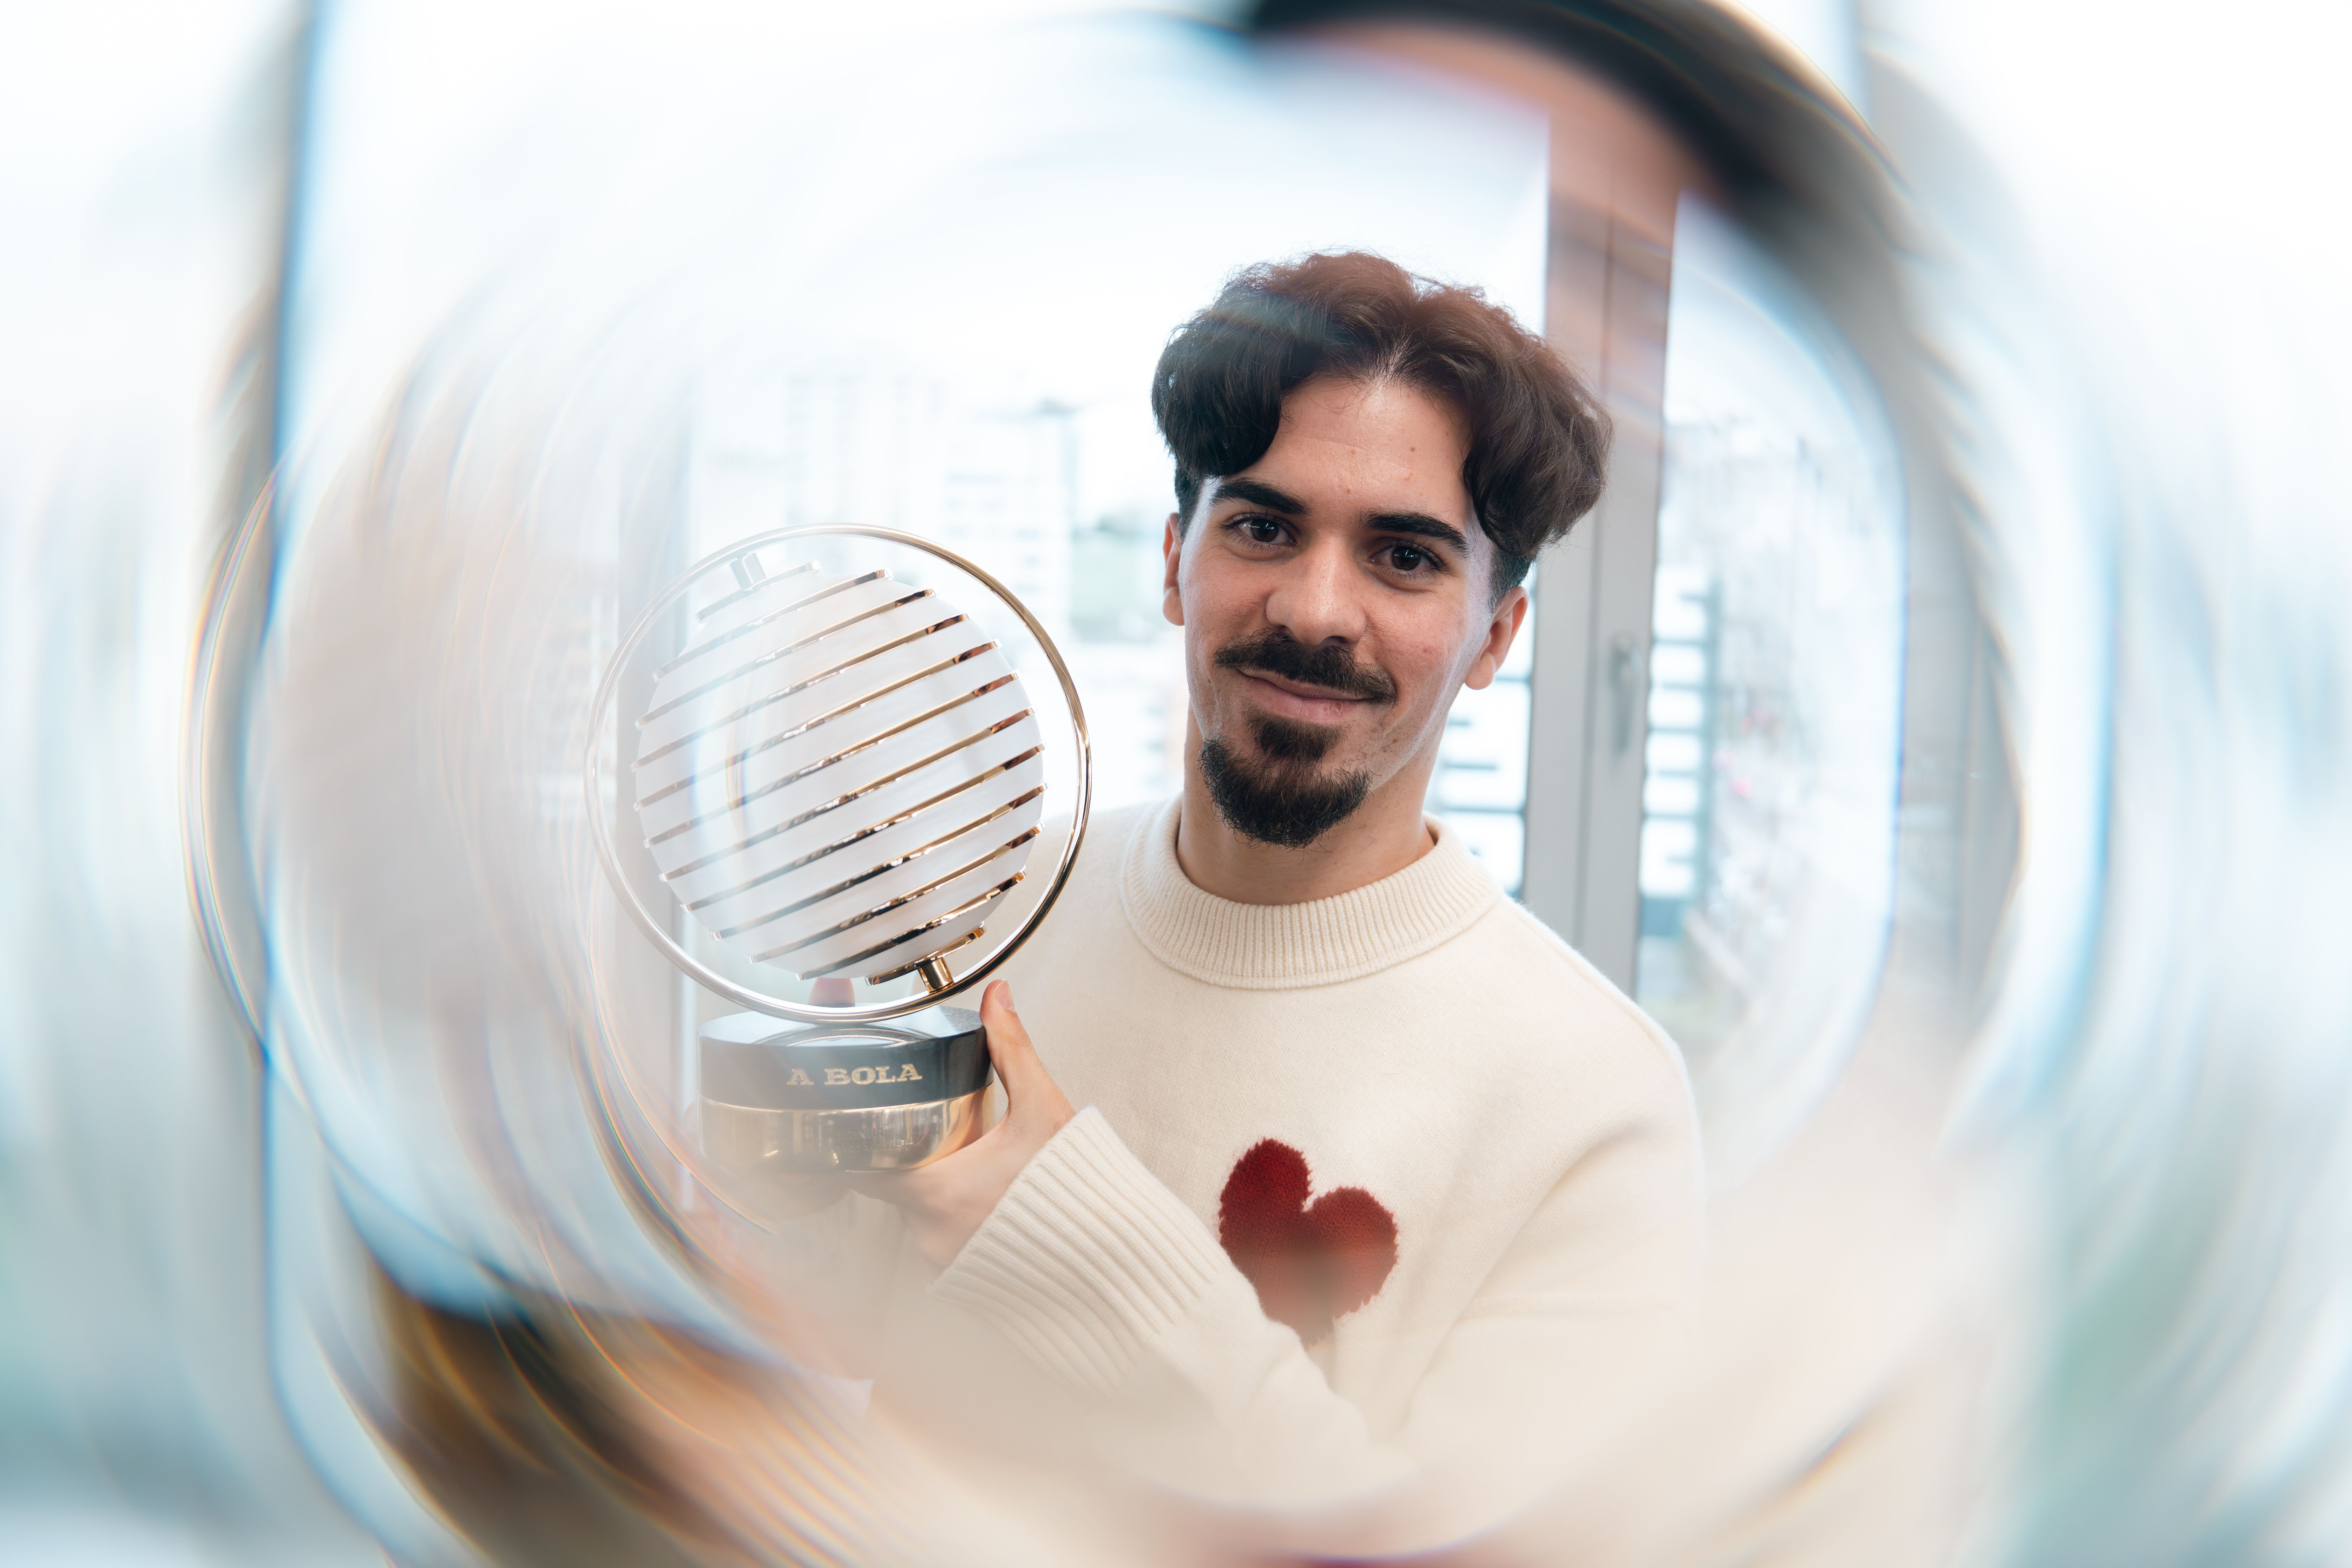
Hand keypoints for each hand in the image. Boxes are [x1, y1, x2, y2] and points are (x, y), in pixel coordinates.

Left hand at [848, 979, 1073, 1268]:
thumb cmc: (1076, 1188)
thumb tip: (997, 998)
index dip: (863, 1146)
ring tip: (971, 1170)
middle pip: (894, 1188)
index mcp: (935, 1190)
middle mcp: (929, 1233)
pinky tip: (985, 1202)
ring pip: (918, 1217)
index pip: (863, 1168)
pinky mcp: (963, 1280)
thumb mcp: (1041, 1109)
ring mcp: (944, 1261)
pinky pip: (943, 1243)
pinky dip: (957, 1220)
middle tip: (943, 1140)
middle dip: (914, 1161)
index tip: (876, 1126)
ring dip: (936, 1191)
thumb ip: (1012, 1050)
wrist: (1107, 1252)